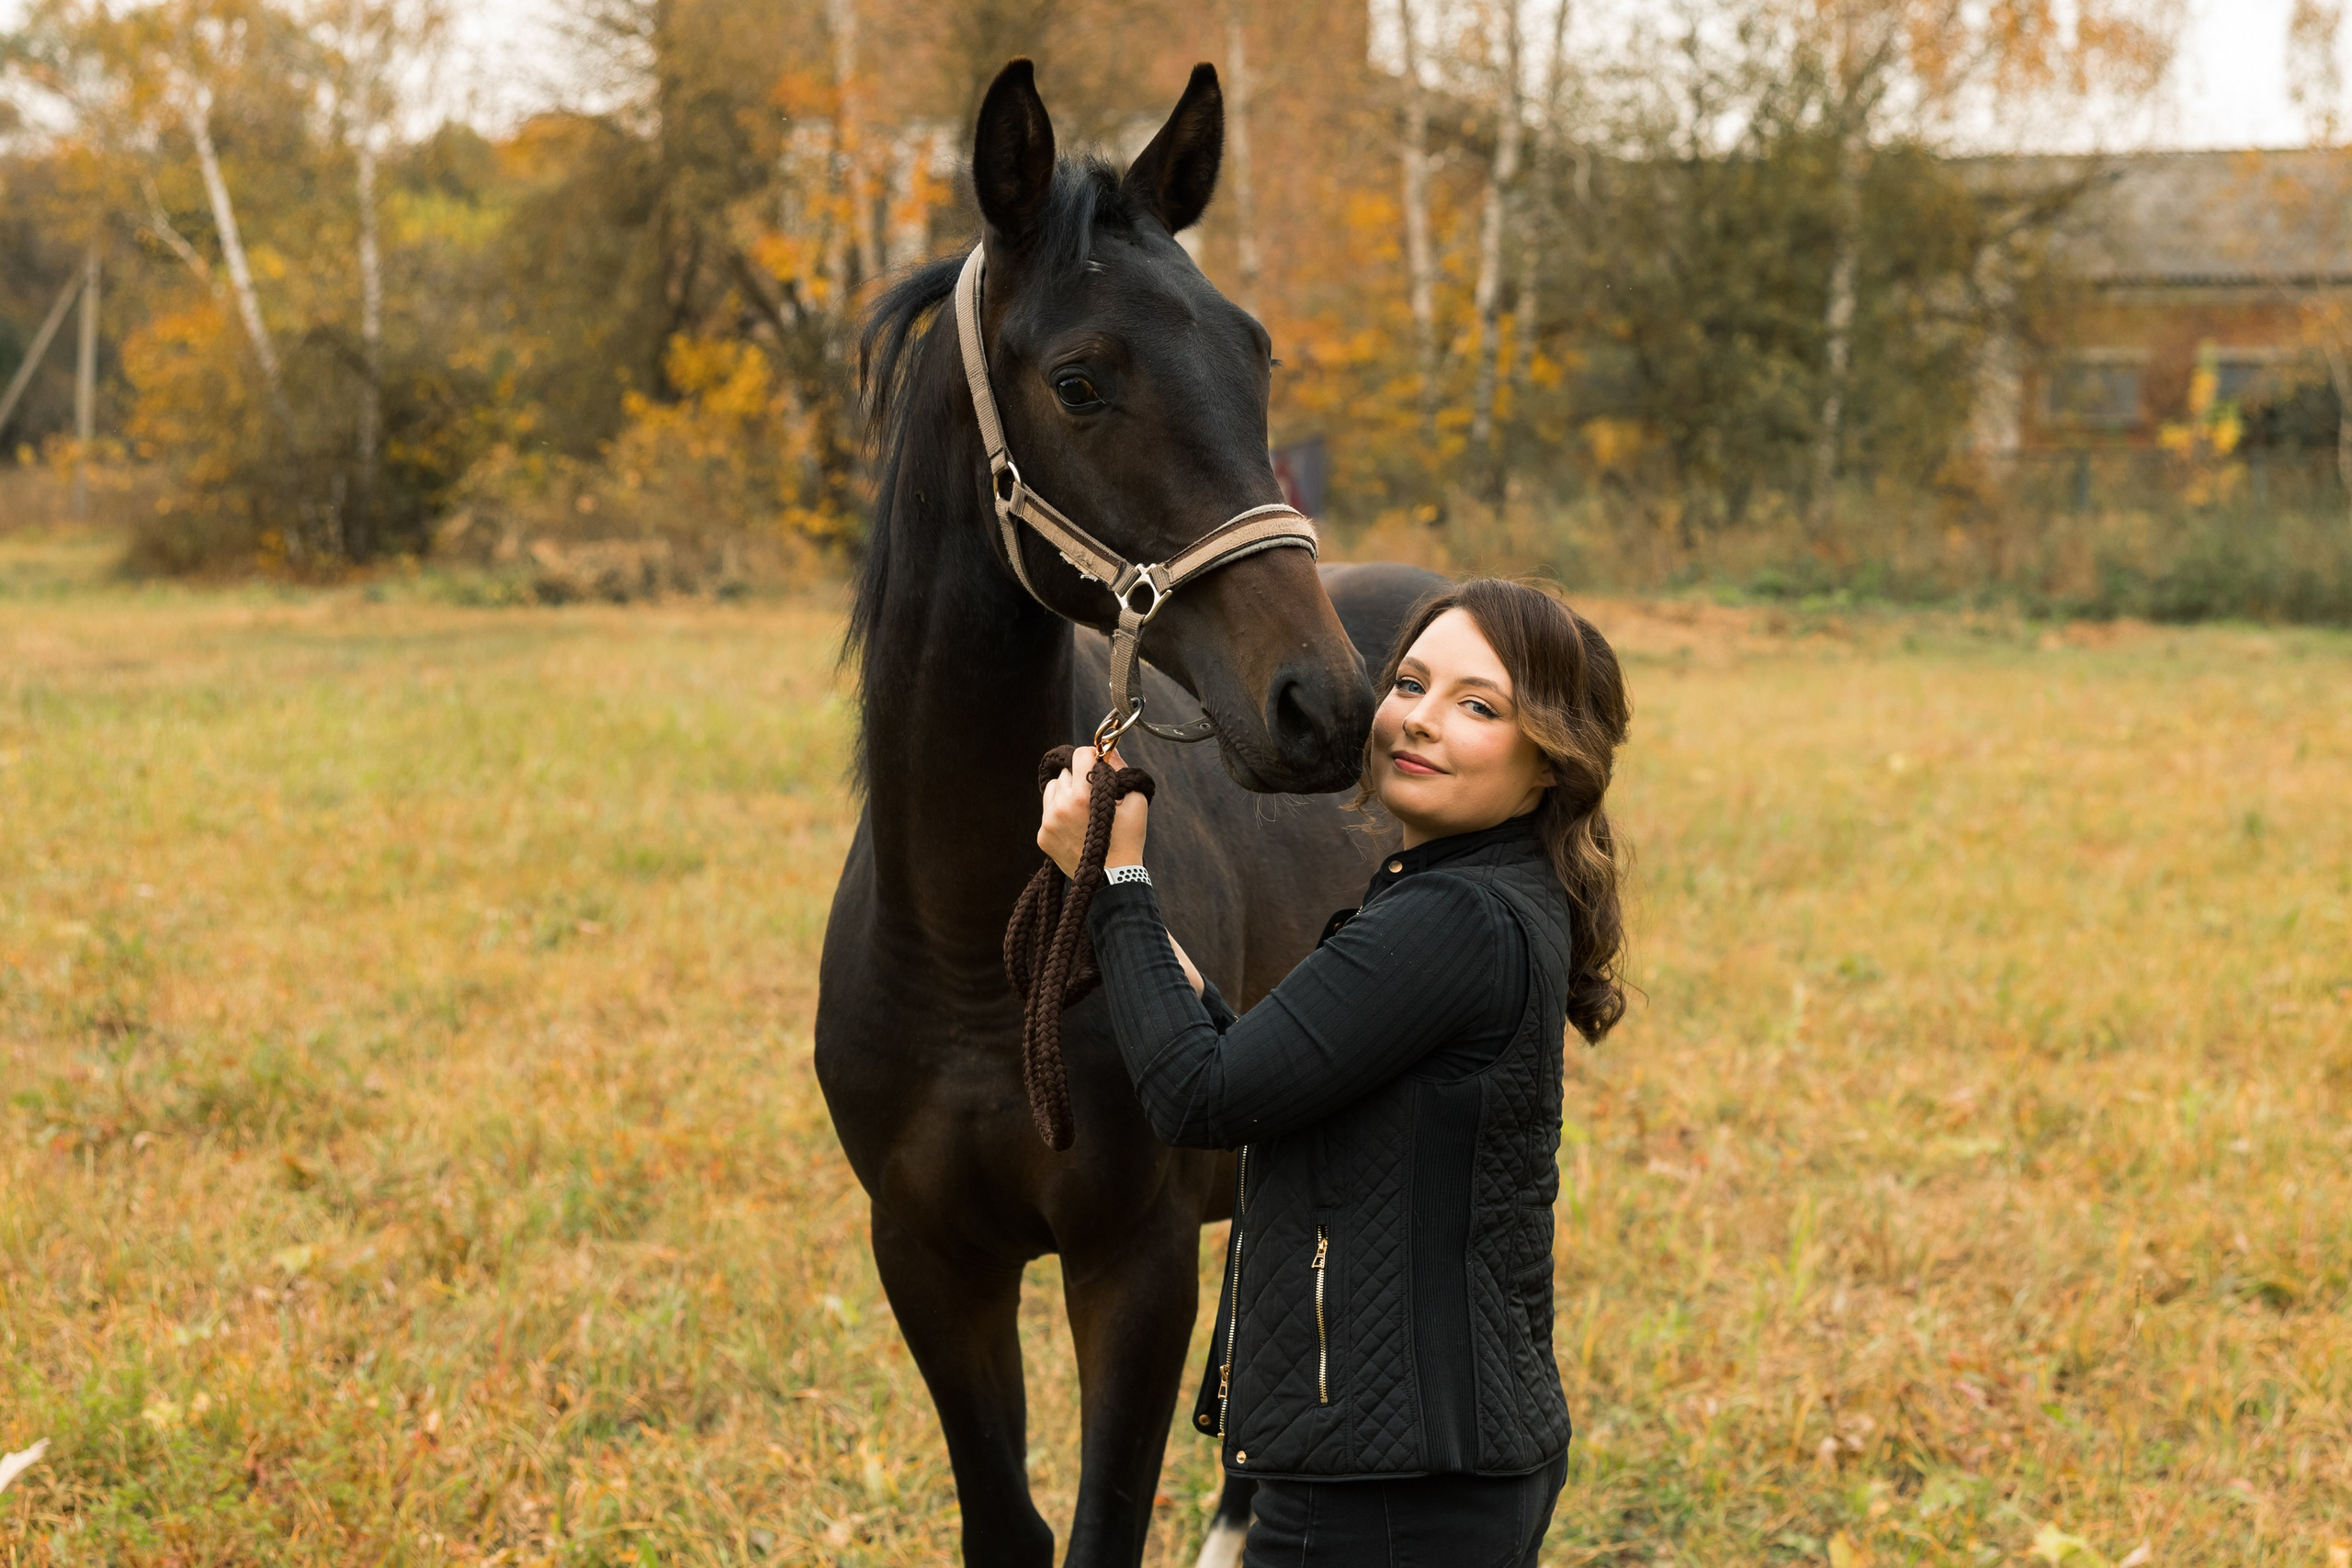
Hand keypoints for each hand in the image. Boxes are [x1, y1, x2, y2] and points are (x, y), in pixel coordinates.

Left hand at [1037, 746, 1149, 876]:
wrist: (1113, 880)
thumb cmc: (1128, 839)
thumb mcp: (1136, 802)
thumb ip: (1122, 771)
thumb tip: (1109, 752)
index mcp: (1082, 796)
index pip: (1080, 755)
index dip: (1093, 757)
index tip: (1100, 766)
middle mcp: (1060, 806)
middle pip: (1066, 772)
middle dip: (1080, 777)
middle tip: (1095, 793)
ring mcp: (1048, 822)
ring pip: (1053, 788)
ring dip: (1066, 792)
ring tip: (1084, 809)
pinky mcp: (1042, 836)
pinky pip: (1047, 810)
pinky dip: (1059, 811)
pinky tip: (1076, 825)